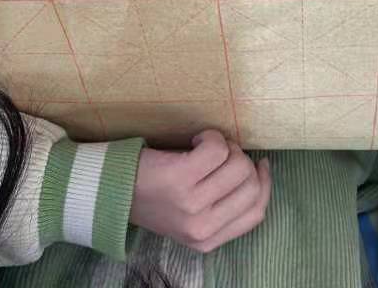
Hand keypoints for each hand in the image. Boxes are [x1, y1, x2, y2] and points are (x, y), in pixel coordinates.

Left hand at [129, 129, 270, 252]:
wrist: (113, 190)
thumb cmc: (154, 197)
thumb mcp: (191, 218)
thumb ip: (223, 208)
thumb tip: (260, 173)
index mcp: (208, 240)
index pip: (256, 213)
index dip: (264, 184)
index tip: (261, 164)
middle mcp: (201, 226)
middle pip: (250, 185)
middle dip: (242, 161)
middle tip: (223, 153)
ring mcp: (191, 204)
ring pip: (238, 164)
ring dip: (226, 147)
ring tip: (205, 147)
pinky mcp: (180, 178)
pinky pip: (216, 148)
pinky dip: (211, 137)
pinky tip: (195, 140)